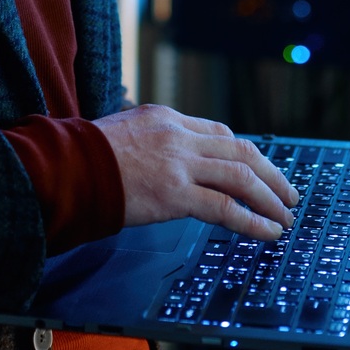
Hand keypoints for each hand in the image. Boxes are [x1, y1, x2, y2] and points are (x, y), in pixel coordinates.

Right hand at [92, 105, 300, 240]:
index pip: (218, 132)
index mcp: (164, 117)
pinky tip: (267, 232)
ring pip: (241, 176)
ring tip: (285, 215)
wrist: (62, 168)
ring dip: (270, 197)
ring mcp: (178, 163)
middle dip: (270, 173)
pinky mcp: (174, 193)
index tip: (257, 169)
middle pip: (240, 149)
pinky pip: (225, 208)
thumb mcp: (119, 133)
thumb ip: (146, 142)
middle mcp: (177, 135)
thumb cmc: (79, 158)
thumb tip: (157, 162)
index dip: (243, 153)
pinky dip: (252, 221)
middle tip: (288, 193)